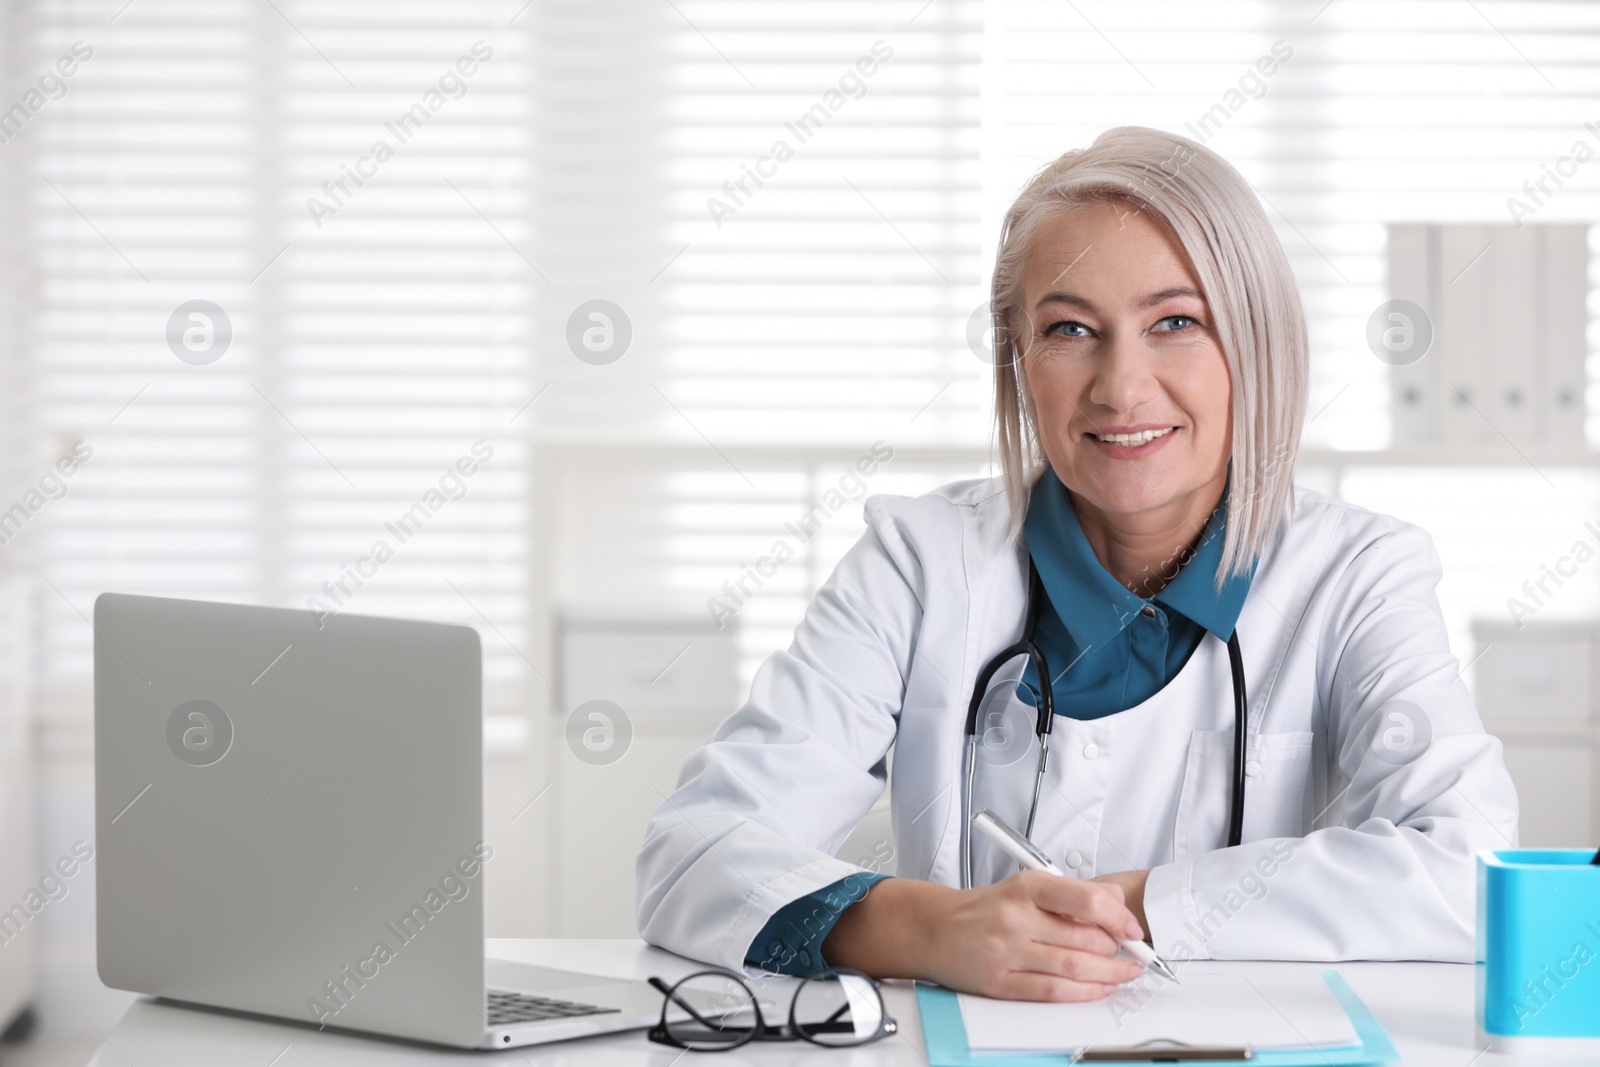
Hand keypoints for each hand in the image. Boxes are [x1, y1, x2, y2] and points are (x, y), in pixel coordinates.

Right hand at [824, 873, 1145, 1001]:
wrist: (935, 929)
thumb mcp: (1026, 886)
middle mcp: (1015, 917)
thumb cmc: (985, 909)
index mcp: (1026, 886)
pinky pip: (1052, 992)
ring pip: (1074, 968)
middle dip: (1118, 950)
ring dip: (1109, 974)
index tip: (1133, 929)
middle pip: (1085, 938)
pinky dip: (1083, 993)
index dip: (1118, 917)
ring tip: (1124, 973)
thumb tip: (1117, 901)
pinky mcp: (999, 982)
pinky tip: (1098, 988)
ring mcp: (1006, 952)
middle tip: (1133, 954)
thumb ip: (1071, 892)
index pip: (1085, 899)